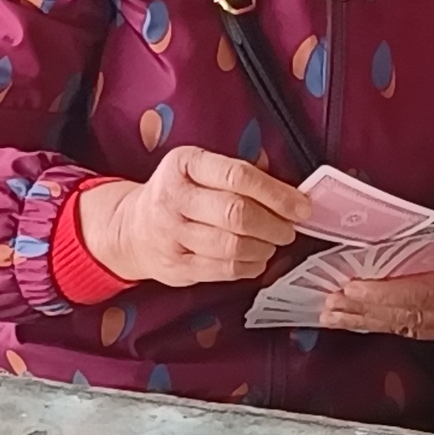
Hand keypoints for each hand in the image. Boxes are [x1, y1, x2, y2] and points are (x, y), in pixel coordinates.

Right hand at [76, 147, 305, 286]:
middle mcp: (173, 198)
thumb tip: (290, 190)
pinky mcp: (177, 266)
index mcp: (184, 164)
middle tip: (289, 228)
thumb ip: (240, 173)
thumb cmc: (179, 194)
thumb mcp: (200, 168)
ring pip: (234, 246)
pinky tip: (255, 257)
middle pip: (237, 214)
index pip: (238, 176)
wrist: (132, 228)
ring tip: (272, 242)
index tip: (301, 206)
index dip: (277, 193)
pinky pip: (226, 270)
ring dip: (265, 247)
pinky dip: (250, 266)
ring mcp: (172, 235)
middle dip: (275, 224)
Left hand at [317, 219, 433, 346]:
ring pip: (409, 329)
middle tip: (334, 303)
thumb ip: (427, 243)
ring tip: (337, 314)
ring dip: (369, 320)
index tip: (353, 288)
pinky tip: (361, 319)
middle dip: (367, 310)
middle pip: (412, 317)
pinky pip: (415, 332)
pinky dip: (385, 323)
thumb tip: (379, 247)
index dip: (386, 294)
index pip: (425, 294)